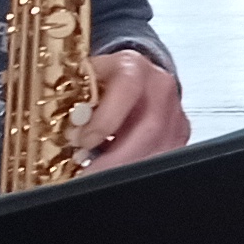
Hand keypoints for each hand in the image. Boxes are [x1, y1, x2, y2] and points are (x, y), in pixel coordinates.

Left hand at [78, 47, 189, 169]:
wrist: (132, 77)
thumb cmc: (102, 80)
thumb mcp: (84, 79)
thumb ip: (74, 98)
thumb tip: (64, 130)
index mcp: (133, 66)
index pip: (127, 89)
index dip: (106, 119)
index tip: (83, 141)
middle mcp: (159, 87)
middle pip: (150, 127)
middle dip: (117, 158)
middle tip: (89, 175)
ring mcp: (174, 112)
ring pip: (160, 148)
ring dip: (127, 168)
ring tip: (99, 176)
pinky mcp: (180, 133)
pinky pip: (163, 158)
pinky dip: (137, 170)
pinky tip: (117, 173)